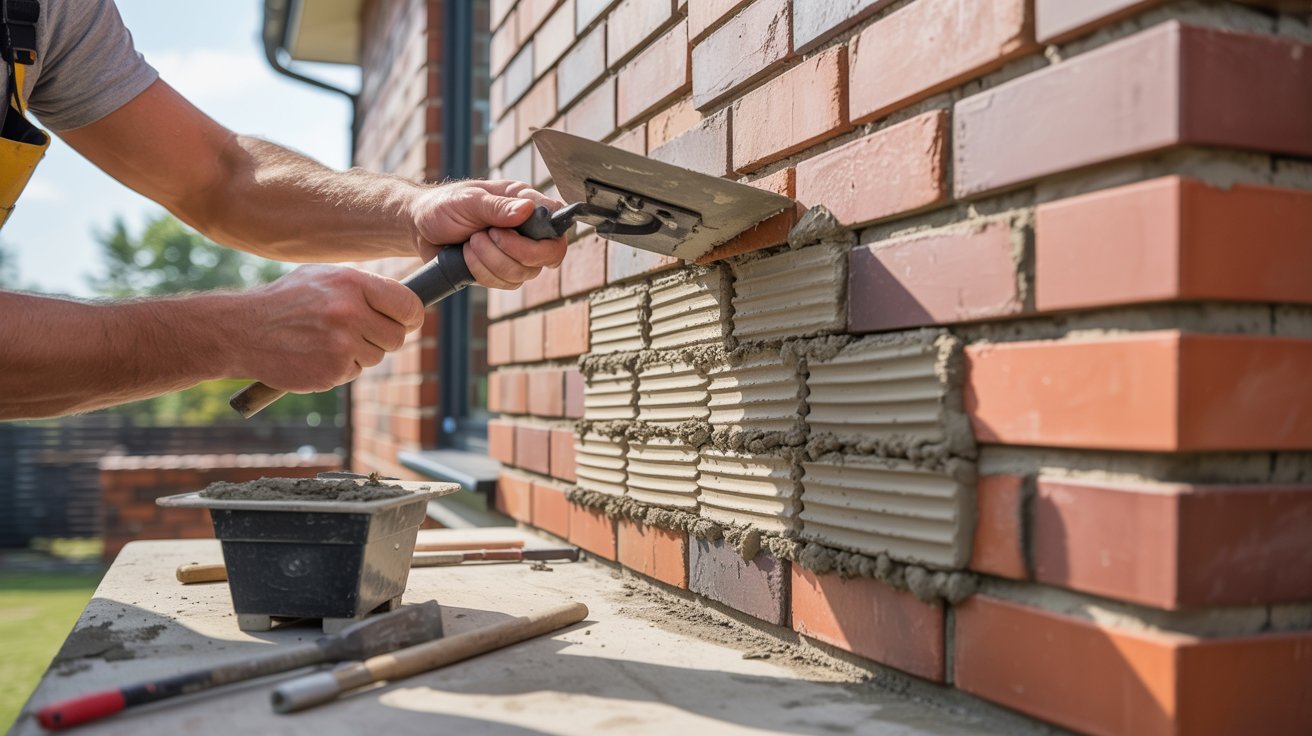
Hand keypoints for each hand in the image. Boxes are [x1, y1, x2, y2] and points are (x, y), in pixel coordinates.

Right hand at [237, 265, 424, 391]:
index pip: (409, 305)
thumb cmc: (286, 300)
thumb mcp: (323, 277)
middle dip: (383, 337)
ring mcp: (343, 344)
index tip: (404, 321)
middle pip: (398, 336)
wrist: (242, 331)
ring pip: (377, 356)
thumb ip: (363, 287)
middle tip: (359, 332)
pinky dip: (341, 367)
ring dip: (360, 353)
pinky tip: (316, 354)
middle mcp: (351, 312)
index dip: (410, 316)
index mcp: (353, 283)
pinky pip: (355, 372)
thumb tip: (404, 301)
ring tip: (327, 340)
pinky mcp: (333, 371)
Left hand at [410, 179, 567, 288]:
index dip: (550, 236)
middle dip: (513, 251)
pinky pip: (505, 284)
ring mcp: (515, 254)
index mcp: (524, 202)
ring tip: (470, 242)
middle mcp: (526, 229)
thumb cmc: (444, 206)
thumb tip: (527, 210)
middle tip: (486, 235)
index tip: (518, 235)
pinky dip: (482, 272)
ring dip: (491, 260)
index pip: (557, 222)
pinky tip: (466, 257)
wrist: (419, 226)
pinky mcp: (500, 272)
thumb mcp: (468, 200)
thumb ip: (497, 207)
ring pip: (523, 273)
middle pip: (546, 256)